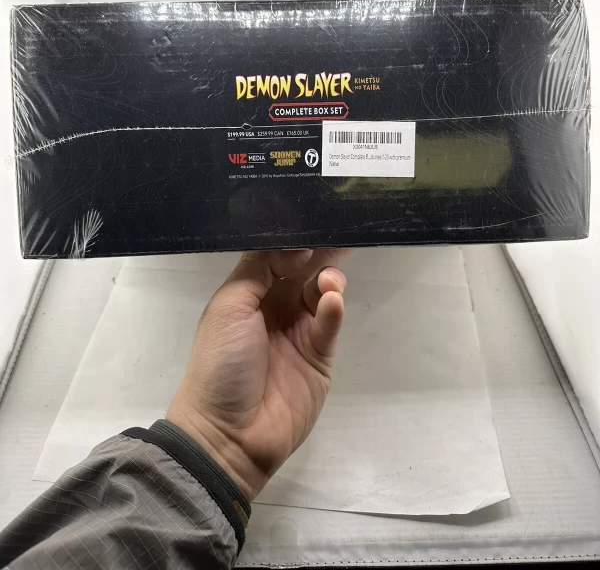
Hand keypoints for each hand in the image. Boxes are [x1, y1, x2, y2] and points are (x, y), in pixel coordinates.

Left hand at [167, 248, 348, 499]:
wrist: (229, 433)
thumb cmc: (220, 362)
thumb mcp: (229, 306)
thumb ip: (259, 268)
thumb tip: (295, 245)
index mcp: (249, 294)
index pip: (276, 256)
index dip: (292, 240)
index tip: (309, 223)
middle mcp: (275, 308)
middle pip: (304, 270)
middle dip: (321, 251)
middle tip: (341, 231)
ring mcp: (300, 332)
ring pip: (322, 292)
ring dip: (328, 279)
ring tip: (329, 281)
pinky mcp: (320, 356)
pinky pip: (330, 323)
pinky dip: (333, 308)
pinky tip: (330, 301)